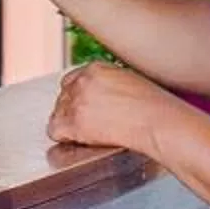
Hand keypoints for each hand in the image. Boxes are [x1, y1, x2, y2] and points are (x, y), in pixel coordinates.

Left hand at [47, 61, 170, 154]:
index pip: (71, 80)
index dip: (76, 95)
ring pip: (57, 113)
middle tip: (85, 123)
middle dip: (70, 109)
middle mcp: (81, 82)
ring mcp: (76, 102)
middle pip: (63, 96)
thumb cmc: (151, 104)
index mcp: (95, 68)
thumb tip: (100, 95)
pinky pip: (55, 130)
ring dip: (67, 123)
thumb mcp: (127, 80)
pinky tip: (78, 140)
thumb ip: (107, 83)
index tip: (82, 106)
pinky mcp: (74, 122)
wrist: (154, 120)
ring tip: (85, 133)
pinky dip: (64, 137)